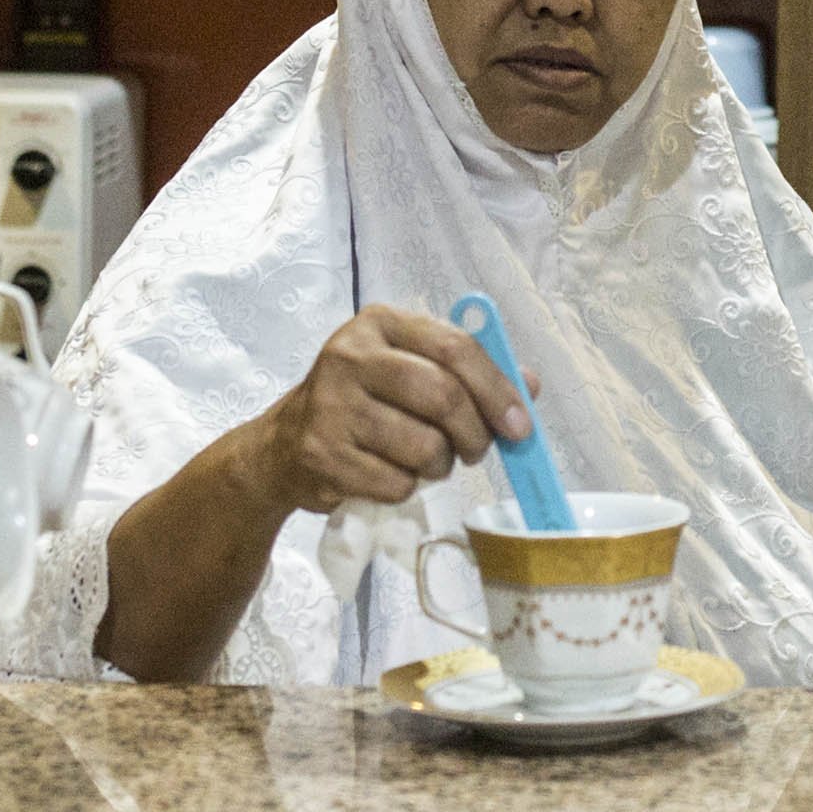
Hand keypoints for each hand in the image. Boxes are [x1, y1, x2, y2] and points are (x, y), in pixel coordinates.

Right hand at [245, 304, 531, 513]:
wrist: (282, 446)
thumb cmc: (362, 402)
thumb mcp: (408, 369)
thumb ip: (468, 372)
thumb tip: (529, 386)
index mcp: (379, 323)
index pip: (454, 348)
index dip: (497, 389)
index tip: (521, 425)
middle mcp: (349, 355)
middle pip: (443, 397)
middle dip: (475, 433)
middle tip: (477, 451)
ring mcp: (331, 405)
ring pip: (425, 448)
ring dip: (440, 466)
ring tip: (424, 460)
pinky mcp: (322, 454)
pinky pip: (397, 483)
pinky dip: (407, 488)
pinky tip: (387, 473)